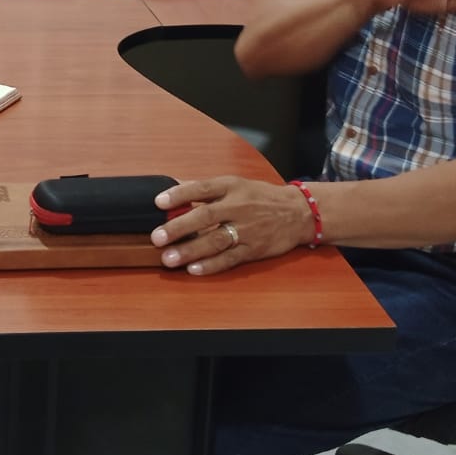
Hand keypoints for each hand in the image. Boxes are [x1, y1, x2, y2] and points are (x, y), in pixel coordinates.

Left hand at [149, 177, 311, 274]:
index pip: (202, 188)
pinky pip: (230, 258)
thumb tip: (174, 187)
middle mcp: (239, 207)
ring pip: (216, 241)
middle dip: (179, 228)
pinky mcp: (254, 249)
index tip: (158, 202)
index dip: (179, 194)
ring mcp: (247, 230)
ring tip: (169, 258)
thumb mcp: (235, 184)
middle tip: (157, 237)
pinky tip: (194, 270)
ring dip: (191, 251)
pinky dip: (212, 265)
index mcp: (232, 187)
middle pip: (206, 216)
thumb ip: (205, 189)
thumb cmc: (260, 197)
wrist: (298, 212)